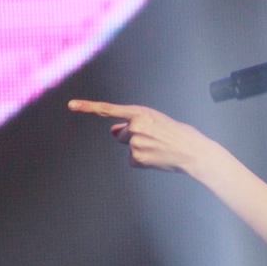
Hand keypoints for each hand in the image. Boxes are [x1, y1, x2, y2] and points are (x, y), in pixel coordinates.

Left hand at [68, 100, 210, 173]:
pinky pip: (133, 160)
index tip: (72, 105)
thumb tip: (112, 130)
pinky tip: (158, 158)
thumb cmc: (180, 135)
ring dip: (140, 149)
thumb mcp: (157, 121)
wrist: (194, 152)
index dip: (88, 107)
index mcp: (142, 113)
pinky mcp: (137, 158)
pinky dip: (144, 161)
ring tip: (160, 148)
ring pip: (128, 147)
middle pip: (121, 134)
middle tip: (156, 139)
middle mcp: (135, 126)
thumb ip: (134, 123)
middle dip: (133, 137)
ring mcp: (134, 143)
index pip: (109, 109)